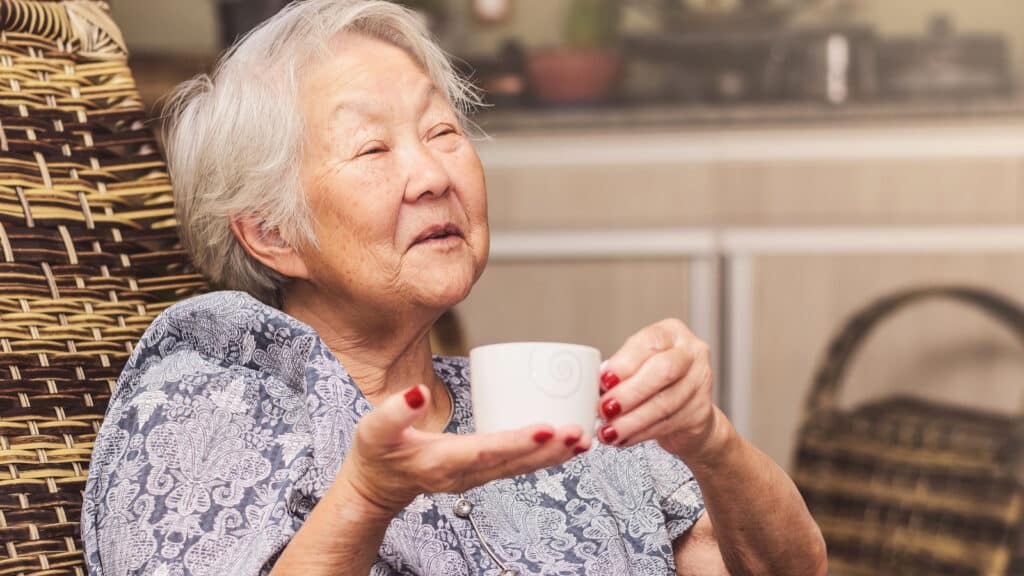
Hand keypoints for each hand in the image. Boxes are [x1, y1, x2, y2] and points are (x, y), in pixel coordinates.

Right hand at [334, 385, 590, 517]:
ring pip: (520, 469)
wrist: (377, 486)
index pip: (486, 450)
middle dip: (549, 449)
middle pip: (513, 463)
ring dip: (554, 456)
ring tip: (584, 440)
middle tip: (581, 432)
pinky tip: (565, 444)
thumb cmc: (376, 453)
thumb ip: (396, 412)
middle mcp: (464, 475)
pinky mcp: (482, 473)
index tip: (548, 429)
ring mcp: (475, 478)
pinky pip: (518, 467)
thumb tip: (418, 393)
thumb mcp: (374, 429)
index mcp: (441, 463)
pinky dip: (543, 456)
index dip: (518, 441)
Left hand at [597, 318, 724, 461]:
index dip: (625, 363)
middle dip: (629, 393)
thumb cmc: (655, 382)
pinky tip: (623, 438)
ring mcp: (701, 382)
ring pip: (664, 404)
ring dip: (631, 421)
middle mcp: (692, 354)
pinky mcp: (701, 413)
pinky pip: (667, 425)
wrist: (686, 412)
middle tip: (604, 408)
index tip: (602, 381)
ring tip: (608, 431)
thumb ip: (620, 371)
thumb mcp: (637, 366)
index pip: (650, 343)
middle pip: (663, 372)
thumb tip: (593, 384)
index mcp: (671, 333)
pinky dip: (639, 434)